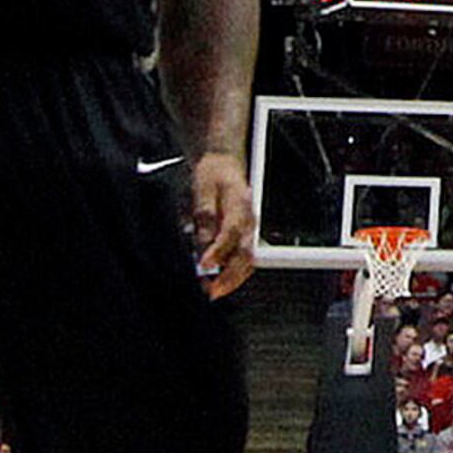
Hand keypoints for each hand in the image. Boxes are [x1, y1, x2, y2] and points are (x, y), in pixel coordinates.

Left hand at [189, 156, 256, 298]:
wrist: (223, 161)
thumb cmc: (212, 174)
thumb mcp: (202, 191)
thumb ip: (204, 219)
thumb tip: (202, 247)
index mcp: (240, 204)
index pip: (231, 233)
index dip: (218, 252)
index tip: (203, 266)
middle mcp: (249, 219)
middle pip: (246, 253)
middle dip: (230, 276)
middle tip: (211, 291)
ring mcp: (250, 227)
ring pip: (249, 259)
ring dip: (233, 278)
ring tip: (214, 291)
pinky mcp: (246, 233)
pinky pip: (245, 256)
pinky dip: (234, 272)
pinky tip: (220, 281)